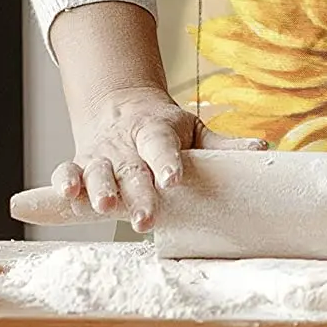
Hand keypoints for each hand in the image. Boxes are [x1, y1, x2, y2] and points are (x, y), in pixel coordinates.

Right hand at [55, 83, 263, 232]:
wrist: (121, 108)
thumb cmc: (166, 128)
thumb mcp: (193, 130)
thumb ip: (222, 144)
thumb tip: (263, 149)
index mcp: (156, 131)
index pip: (162, 145)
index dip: (168, 162)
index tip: (174, 179)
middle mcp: (127, 144)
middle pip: (131, 168)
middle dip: (136, 193)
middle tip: (145, 218)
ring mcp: (101, 154)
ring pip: (98, 171)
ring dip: (99, 189)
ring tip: (104, 208)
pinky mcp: (80, 164)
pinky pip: (66, 170)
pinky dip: (63, 181)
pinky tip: (68, 194)